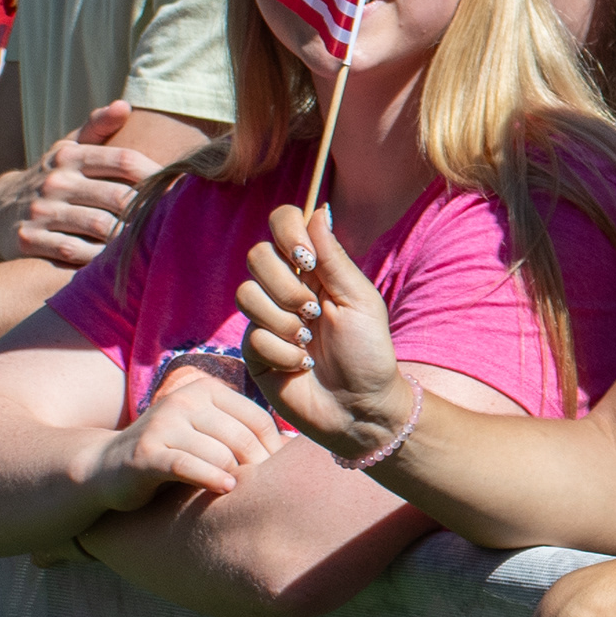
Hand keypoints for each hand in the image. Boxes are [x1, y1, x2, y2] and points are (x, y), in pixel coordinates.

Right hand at [14, 102, 163, 268]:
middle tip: (176, 220)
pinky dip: (99, 256)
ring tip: (155, 240)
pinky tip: (119, 259)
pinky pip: (74, 250)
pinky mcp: (29, 238)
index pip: (124, 159)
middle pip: (118, 196)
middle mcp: (56, 181)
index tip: (183, 187)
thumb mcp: (68, 147)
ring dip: (130, 235)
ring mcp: (41, 210)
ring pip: (100, 226)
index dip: (157, 174)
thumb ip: (98, 127)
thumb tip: (125, 105)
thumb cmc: (52, 176)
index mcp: (71, 156)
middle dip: (151, 209)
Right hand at [77, 365, 280, 517]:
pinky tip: (225, 489)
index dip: (273, 448)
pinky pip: (189, 466)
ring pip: (219, 454)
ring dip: (233, 476)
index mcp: (205, 391)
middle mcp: (183, 401)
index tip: (277, 472)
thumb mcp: (208, 435)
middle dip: (256, 466)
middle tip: (262, 488)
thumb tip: (296, 448)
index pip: (257, 419)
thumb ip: (243, 434)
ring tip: (236, 491)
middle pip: (241, 437)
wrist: (106, 469)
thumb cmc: (172, 454)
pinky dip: (211, 478)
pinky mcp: (145, 453)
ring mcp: (162, 425)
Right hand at [235, 203, 414, 456]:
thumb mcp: (359, 300)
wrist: (360, 407)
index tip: (307, 257)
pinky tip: (301, 366)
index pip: (283, 225)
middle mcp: (285, 289)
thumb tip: (319, 209)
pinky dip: (283, 353)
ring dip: (285, 322)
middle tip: (315, 312)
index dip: (286, 231)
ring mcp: (266, 319)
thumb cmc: (369, 352)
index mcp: (314, 269)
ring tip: (310, 343)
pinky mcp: (254, 351)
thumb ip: (333, 257)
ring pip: (246, 295)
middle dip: (287, 286)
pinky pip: (253, 337)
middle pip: (257, 256)